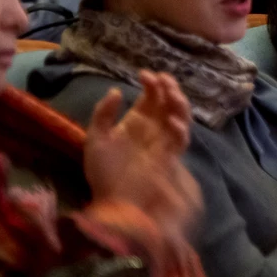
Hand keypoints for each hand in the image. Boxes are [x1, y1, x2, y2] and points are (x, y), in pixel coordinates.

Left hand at [84, 72, 201, 238]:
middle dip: (170, 87)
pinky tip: (170, 120)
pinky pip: (181, 139)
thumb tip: (117, 91)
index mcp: (138, 120)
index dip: (152, 83)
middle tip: (163, 79)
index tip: (144, 74)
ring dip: (179, 103)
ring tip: (171, 93)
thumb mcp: (95, 140)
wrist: (110, 202)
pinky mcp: (170, 156)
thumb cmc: (102, 172)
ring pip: (181, 116)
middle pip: (169, 102)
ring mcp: (164, 141)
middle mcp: (155, 127)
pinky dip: (179, 128)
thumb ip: (103, 114)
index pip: (151, 96)